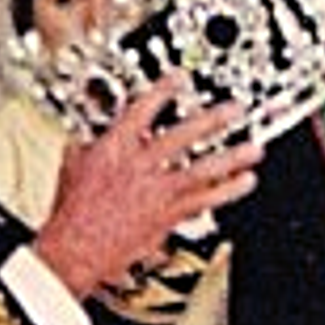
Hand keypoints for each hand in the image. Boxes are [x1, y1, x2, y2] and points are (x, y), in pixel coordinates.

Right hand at [32, 76, 261, 295]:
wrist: (74, 247)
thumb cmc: (70, 212)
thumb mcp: (74, 163)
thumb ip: (90, 142)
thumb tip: (93, 132)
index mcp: (115, 146)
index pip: (143, 110)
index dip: (164, 90)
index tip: (181, 77)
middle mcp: (141, 165)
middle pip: (184, 136)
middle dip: (213, 120)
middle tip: (236, 109)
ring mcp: (157, 191)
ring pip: (202, 170)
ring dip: (231, 158)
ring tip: (254, 149)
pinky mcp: (166, 215)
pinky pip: (204, 201)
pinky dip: (227, 191)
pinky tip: (244, 182)